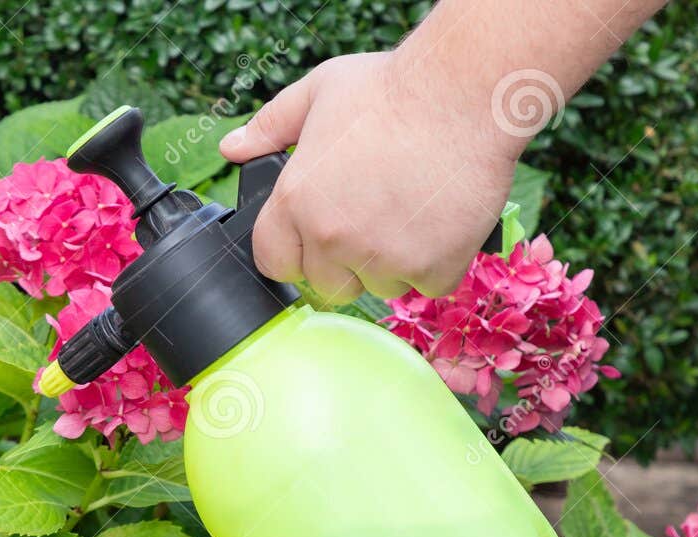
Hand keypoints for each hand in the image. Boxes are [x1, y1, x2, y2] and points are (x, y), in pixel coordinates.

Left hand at [220, 51, 523, 302]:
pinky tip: (442, 221)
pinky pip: (428, 285)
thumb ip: (270, 126)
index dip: (295, 250)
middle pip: (328, 285)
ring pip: (380, 287)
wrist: (466, 93)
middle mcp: (333, 238)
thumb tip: (231, 148)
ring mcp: (384, 258)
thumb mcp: (318, 91)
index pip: (273, 261)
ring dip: (393, 262)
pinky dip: (438, 262)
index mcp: (296, 201)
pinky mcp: (433, 267)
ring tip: (410, 211)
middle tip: (374, 217)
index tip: (315, 235)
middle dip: (346, 262)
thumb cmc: (393, 87)